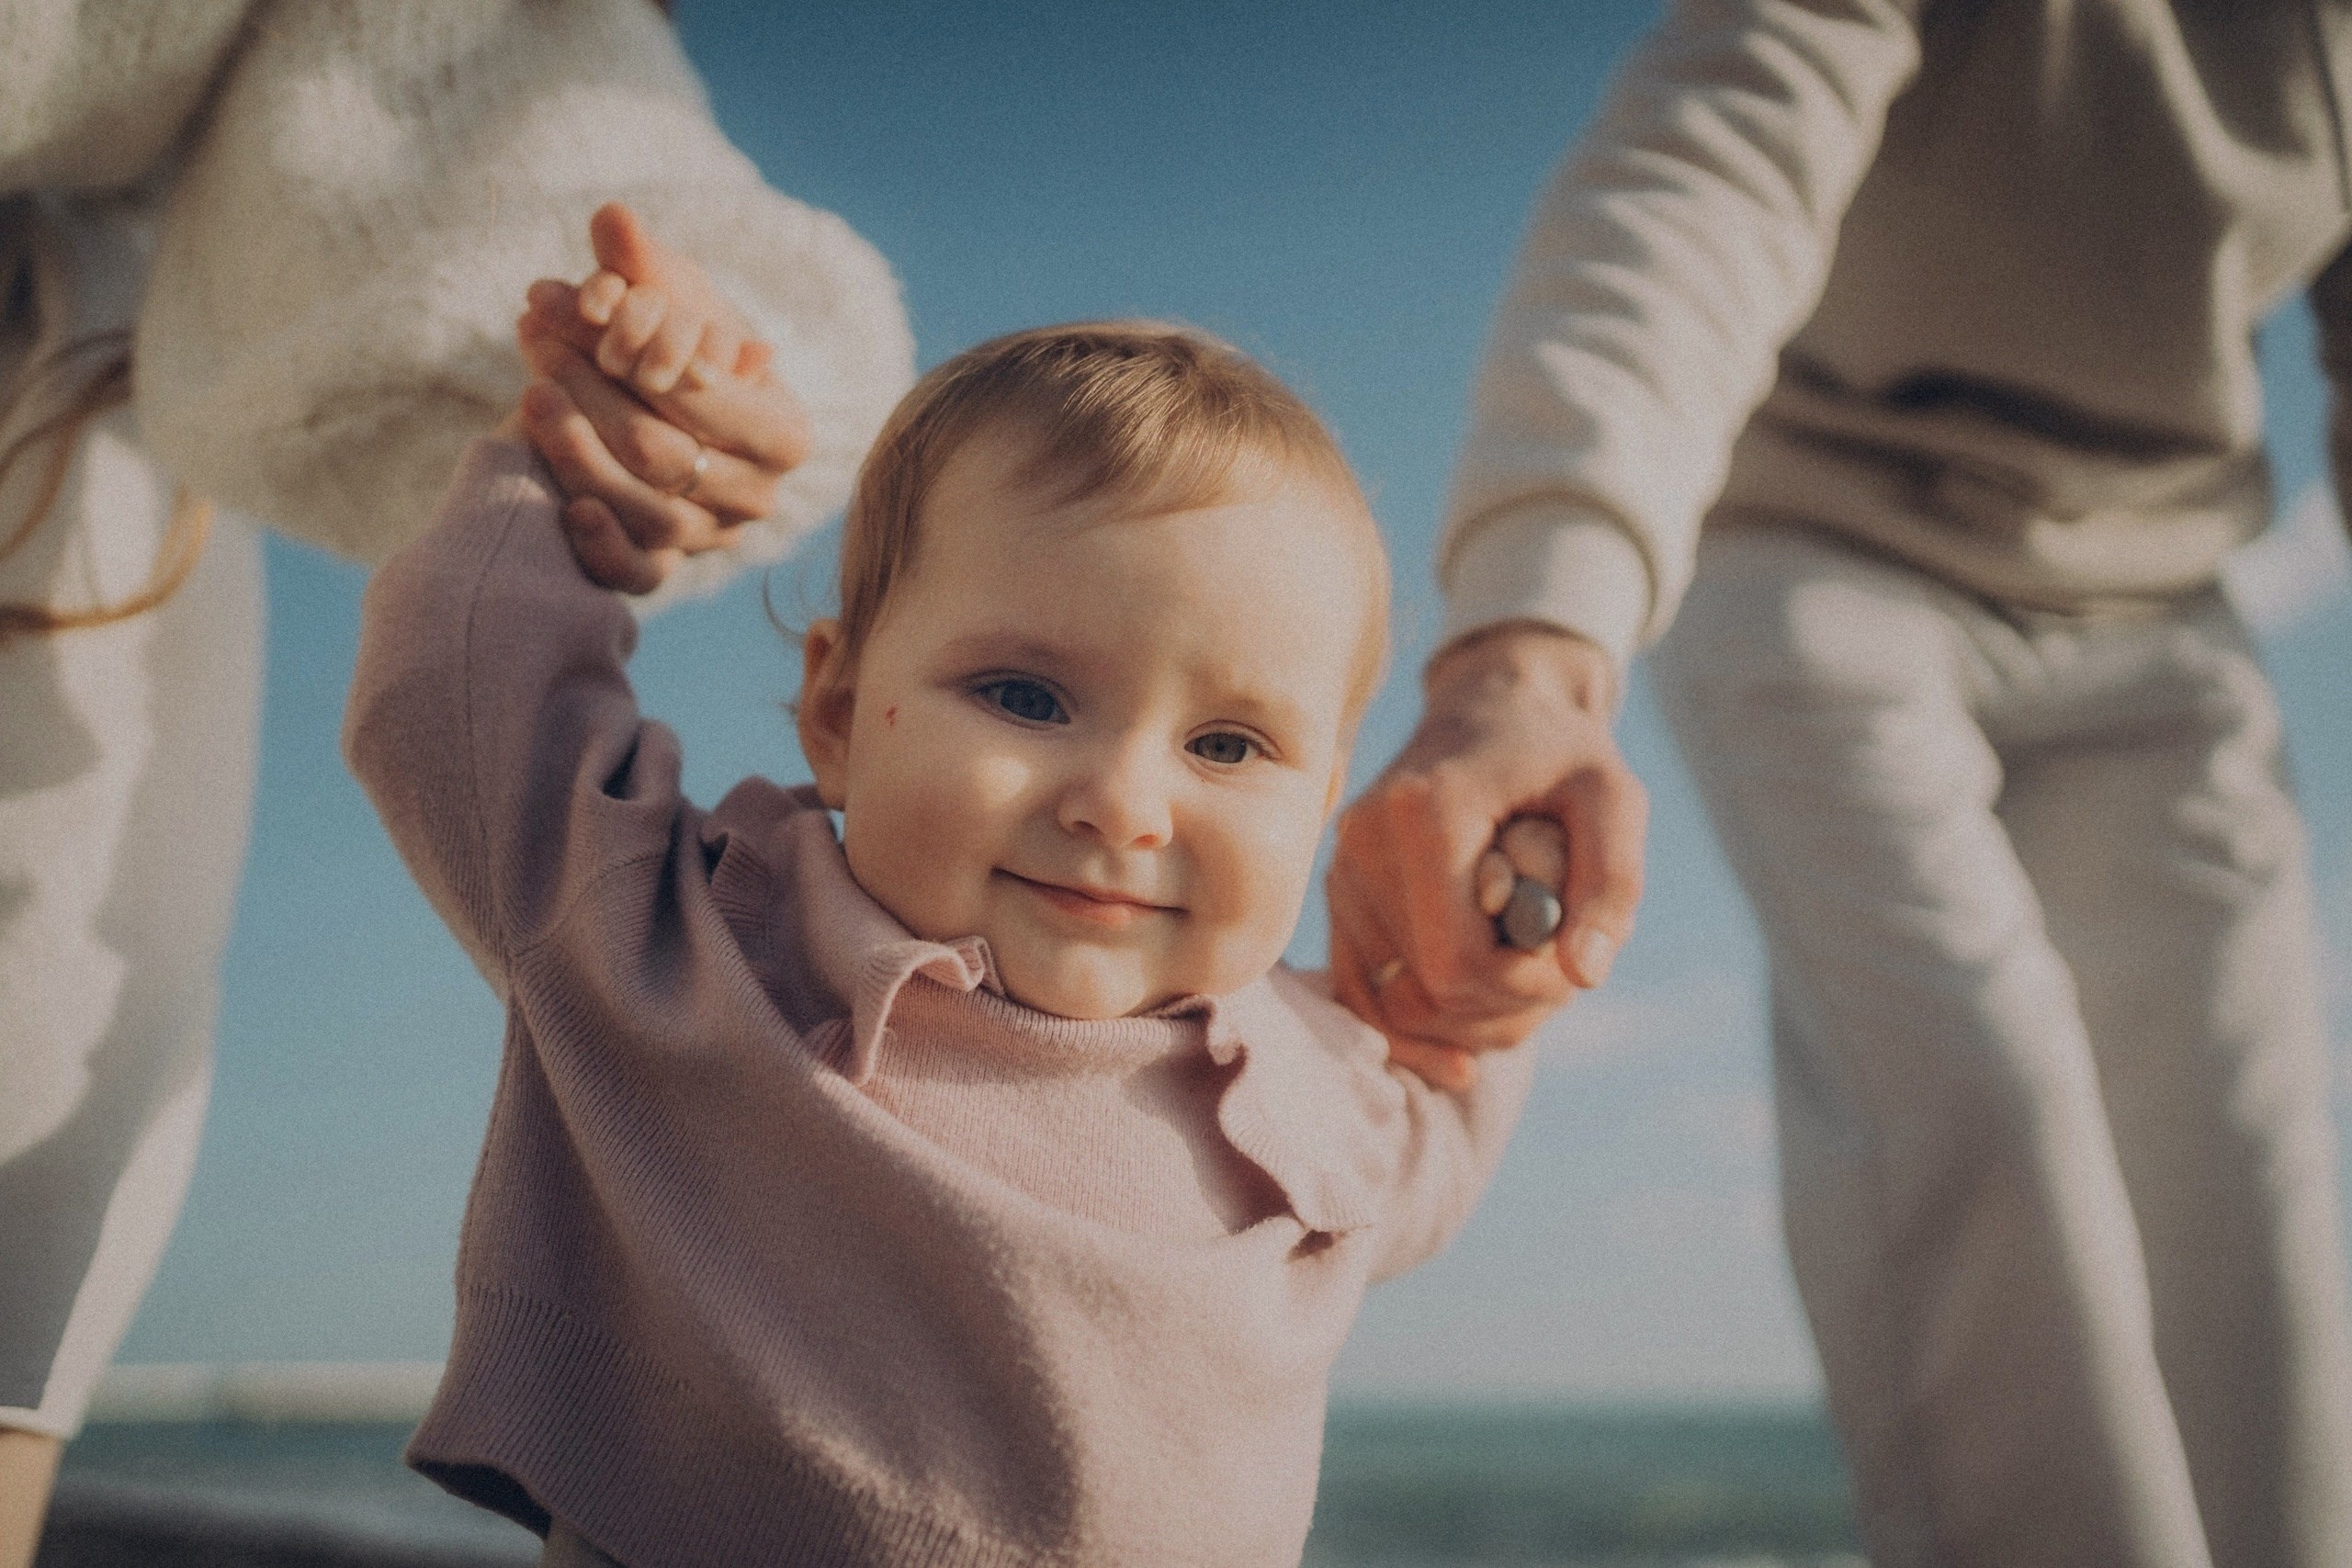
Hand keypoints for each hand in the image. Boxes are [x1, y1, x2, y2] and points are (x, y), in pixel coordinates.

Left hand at [513, 202, 811, 591]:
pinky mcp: (666, 570)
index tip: (583, 307)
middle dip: (591, 391)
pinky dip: (600, 545)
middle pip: (663, 452)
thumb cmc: (670, 350)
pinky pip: (637, 574)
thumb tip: (609, 216)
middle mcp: (758, 497)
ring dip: (576, 451)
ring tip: (529, 392)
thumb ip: (642, 264)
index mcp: (784, 433)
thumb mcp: (666, 304)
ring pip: (644, 508)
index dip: (642, 353)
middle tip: (531, 335)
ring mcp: (712, 540)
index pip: (707, 398)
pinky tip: (567, 506)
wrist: (655, 419)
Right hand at [1328, 624, 1647, 1089]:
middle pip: (1428, 996)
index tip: (1566, 952)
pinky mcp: (1336, 897)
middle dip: (1506, 1002)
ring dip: (1473, 1014)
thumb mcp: (1615, 798)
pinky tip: (1471, 1027)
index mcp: (1424, 813)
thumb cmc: (1561, 754)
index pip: (1456, 965)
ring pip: (1397, 1008)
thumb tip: (1583, 976)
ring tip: (1521, 958)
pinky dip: (1422, 1026)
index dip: (1523, 985)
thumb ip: (1611, 883)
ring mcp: (1339, 874)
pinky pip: (1364, 998)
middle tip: (1554, 952)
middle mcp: (1362, 845)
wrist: (1491, 710)